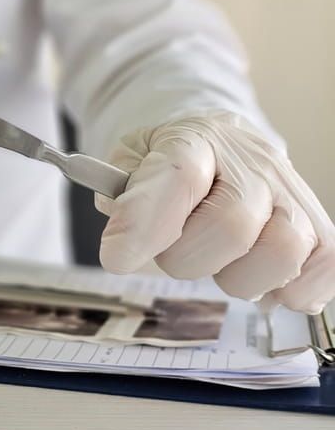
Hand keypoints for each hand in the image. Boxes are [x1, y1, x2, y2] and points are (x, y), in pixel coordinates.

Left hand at [96, 112, 334, 313]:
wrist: (216, 140)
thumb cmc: (170, 157)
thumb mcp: (130, 157)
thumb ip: (120, 192)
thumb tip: (126, 232)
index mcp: (196, 140)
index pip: (179, 178)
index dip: (145, 223)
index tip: (116, 258)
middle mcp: (253, 164)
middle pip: (231, 226)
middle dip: (186, 258)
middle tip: (173, 249)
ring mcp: (291, 194)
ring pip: (282, 253)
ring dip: (236, 276)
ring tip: (216, 261)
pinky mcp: (318, 226)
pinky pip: (324, 267)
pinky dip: (291, 289)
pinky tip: (254, 275)